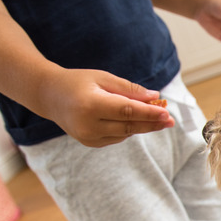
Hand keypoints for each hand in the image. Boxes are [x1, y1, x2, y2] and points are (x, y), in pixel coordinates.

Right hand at [38, 68, 174, 147]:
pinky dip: (128, 130)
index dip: (149, 113)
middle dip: (151, 123)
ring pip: (124, 134)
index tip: (166, 113)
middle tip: (171, 120)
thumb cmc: (78, 82)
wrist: (49, 96)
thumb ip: (129, 89)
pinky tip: (137, 122)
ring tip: (160, 119)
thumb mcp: (103, 78)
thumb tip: (155, 96)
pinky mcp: (89, 142)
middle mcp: (88, 125)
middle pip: (128, 126)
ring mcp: (88, 137)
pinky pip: (116, 137)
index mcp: (91, 105)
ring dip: (143, 126)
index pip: (127, 111)